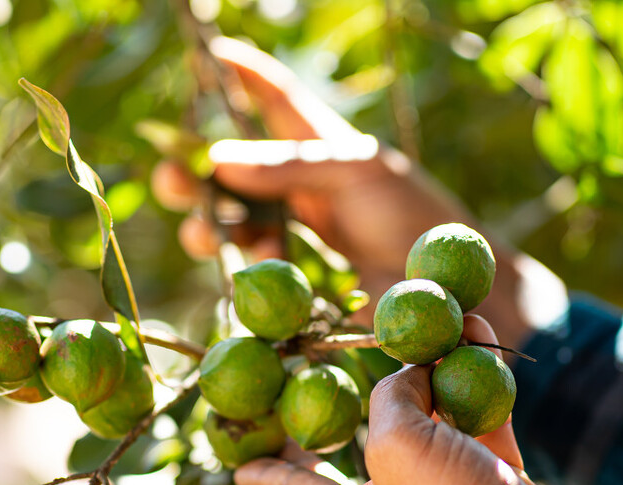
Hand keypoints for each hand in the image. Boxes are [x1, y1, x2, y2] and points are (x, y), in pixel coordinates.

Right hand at [156, 37, 568, 345]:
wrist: (449, 292)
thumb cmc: (416, 217)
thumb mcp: (358, 173)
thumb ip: (291, 165)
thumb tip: (219, 159)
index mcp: (319, 147)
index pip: (274, 100)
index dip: (242, 75)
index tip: (211, 54)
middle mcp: (298, 188)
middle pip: (230, 172)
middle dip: (193, 172)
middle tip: (173, 178)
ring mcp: (295, 234)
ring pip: (229, 223)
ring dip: (206, 225)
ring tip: (203, 234)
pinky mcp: (295, 279)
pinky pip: (249, 267)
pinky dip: (237, 264)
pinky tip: (239, 264)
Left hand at [234, 317, 618, 484]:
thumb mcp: (396, 446)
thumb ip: (391, 398)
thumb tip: (413, 372)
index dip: (267, 474)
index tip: (237, 469)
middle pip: (364, 447)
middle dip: (357, 401)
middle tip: (328, 367)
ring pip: (431, 423)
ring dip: (433, 371)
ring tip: (426, 322)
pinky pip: (479, 425)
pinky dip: (479, 384)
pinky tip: (478, 335)